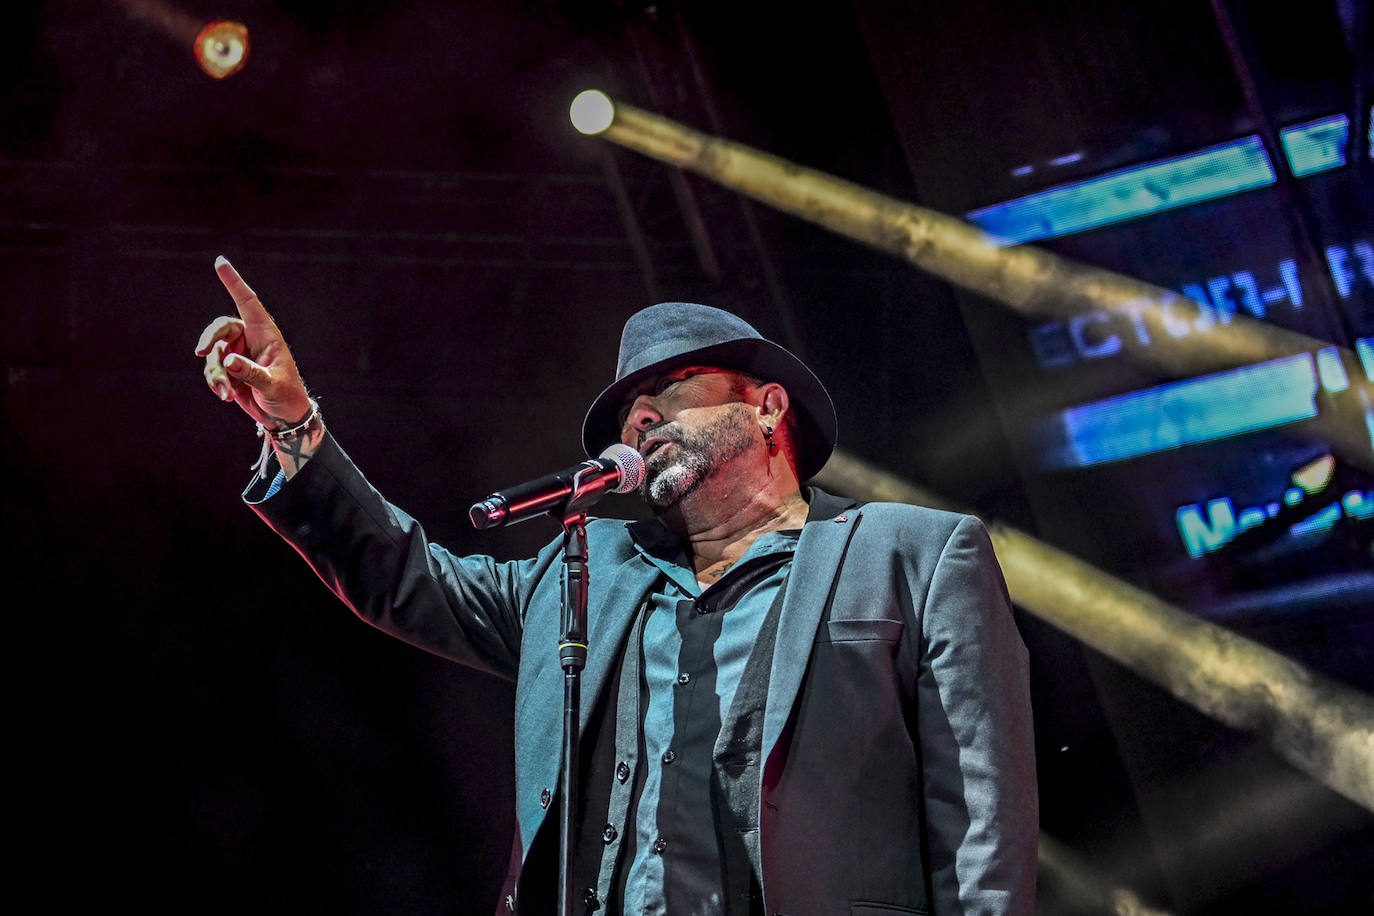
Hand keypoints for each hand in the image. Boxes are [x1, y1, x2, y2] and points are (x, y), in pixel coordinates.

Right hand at [196, 256, 311, 428]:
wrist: (283, 417)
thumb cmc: (286, 396)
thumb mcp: (272, 384)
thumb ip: (251, 372)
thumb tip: (229, 361)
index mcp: (266, 333)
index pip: (248, 302)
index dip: (234, 282)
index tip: (220, 261)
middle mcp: (249, 339)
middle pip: (220, 327)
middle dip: (209, 339)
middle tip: (200, 352)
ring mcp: (237, 353)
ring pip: (213, 354)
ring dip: (215, 374)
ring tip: (226, 394)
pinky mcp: (228, 370)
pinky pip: (212, 370)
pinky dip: (215, 383)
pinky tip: (226, 396)